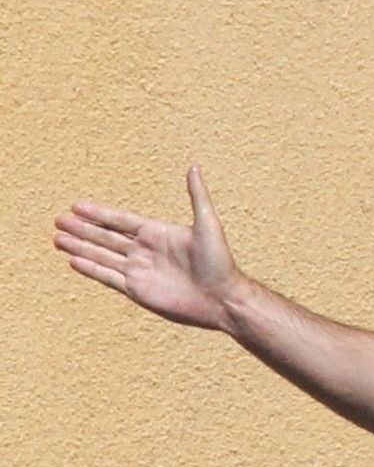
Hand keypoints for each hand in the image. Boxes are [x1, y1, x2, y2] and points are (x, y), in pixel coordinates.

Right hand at [55, 165, 244, 330]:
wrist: (223, 299)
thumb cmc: (220, 262)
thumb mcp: (208, 225)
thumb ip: (197, 196)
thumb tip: (194, 167)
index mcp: (158, 233)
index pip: (121, 220)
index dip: (99, 213)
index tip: (77, 205)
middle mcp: (145, 251)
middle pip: (106, 237)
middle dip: (83, 229)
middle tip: (59, 220)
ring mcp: (140, 271)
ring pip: (102, 256)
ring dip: (80, 247)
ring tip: (58, 239)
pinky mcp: (138, 290)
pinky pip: (108, 277)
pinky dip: (91, 269)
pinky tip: (73, 260)